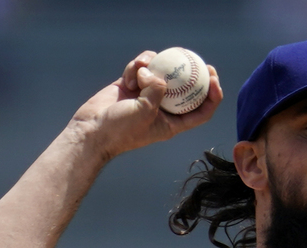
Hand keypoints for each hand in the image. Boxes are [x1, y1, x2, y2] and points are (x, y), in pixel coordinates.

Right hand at [69, 50, 223, 160]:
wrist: (92, 130)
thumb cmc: (120, 130)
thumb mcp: (144, 112)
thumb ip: (156, 91)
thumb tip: (156, 73)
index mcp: (172, 123)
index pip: (200, 112)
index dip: (212, 97)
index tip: (213, 80)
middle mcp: (162, 108)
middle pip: (185, 88)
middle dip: (193, 73)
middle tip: (197, 59)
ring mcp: (147, 95)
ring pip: (161, 72)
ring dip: (153, 65)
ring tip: (141, 69)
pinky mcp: (133, 84)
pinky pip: (142, 67)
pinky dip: (137, 67)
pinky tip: (130, 73)